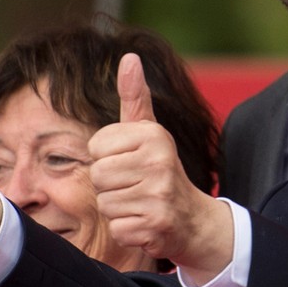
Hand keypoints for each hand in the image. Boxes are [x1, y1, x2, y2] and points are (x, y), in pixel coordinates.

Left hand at [89, 54, 232, 280]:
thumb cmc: (160, 170)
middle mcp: (159, 161)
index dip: (107, 158)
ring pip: (105, 203)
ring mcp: (159, 194)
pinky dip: (127, 230)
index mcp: (153, 135)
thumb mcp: (148, 132)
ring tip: (140, 202)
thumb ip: (135, 97)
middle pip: (97, 176)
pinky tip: (145, 221)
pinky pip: (116, 228)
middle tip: (135, 186)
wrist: (193, 218)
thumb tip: (130, 56)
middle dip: (110, 186)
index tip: (130, 162)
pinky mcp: (156, 225)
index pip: (95, 147)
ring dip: (118, 208)